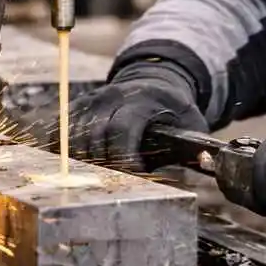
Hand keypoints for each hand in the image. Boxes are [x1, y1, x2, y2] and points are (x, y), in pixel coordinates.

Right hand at [66, 60, 206, 171]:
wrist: (155, 81)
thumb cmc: (175, 109)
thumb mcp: (192, 123)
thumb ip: (195, 145)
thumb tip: (205, 165)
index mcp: (141, 100)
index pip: (122, 129)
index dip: (123, 157)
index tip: (129, 178)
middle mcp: (111, 97)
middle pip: (95, 137)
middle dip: (102, 165)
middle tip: (111, 185)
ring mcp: (91, 100)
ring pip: (72, 136)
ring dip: (81, 162)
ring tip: (94, 180)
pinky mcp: (77, 107)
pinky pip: (60, 132)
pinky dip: (63, 152)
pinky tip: (73, 169)